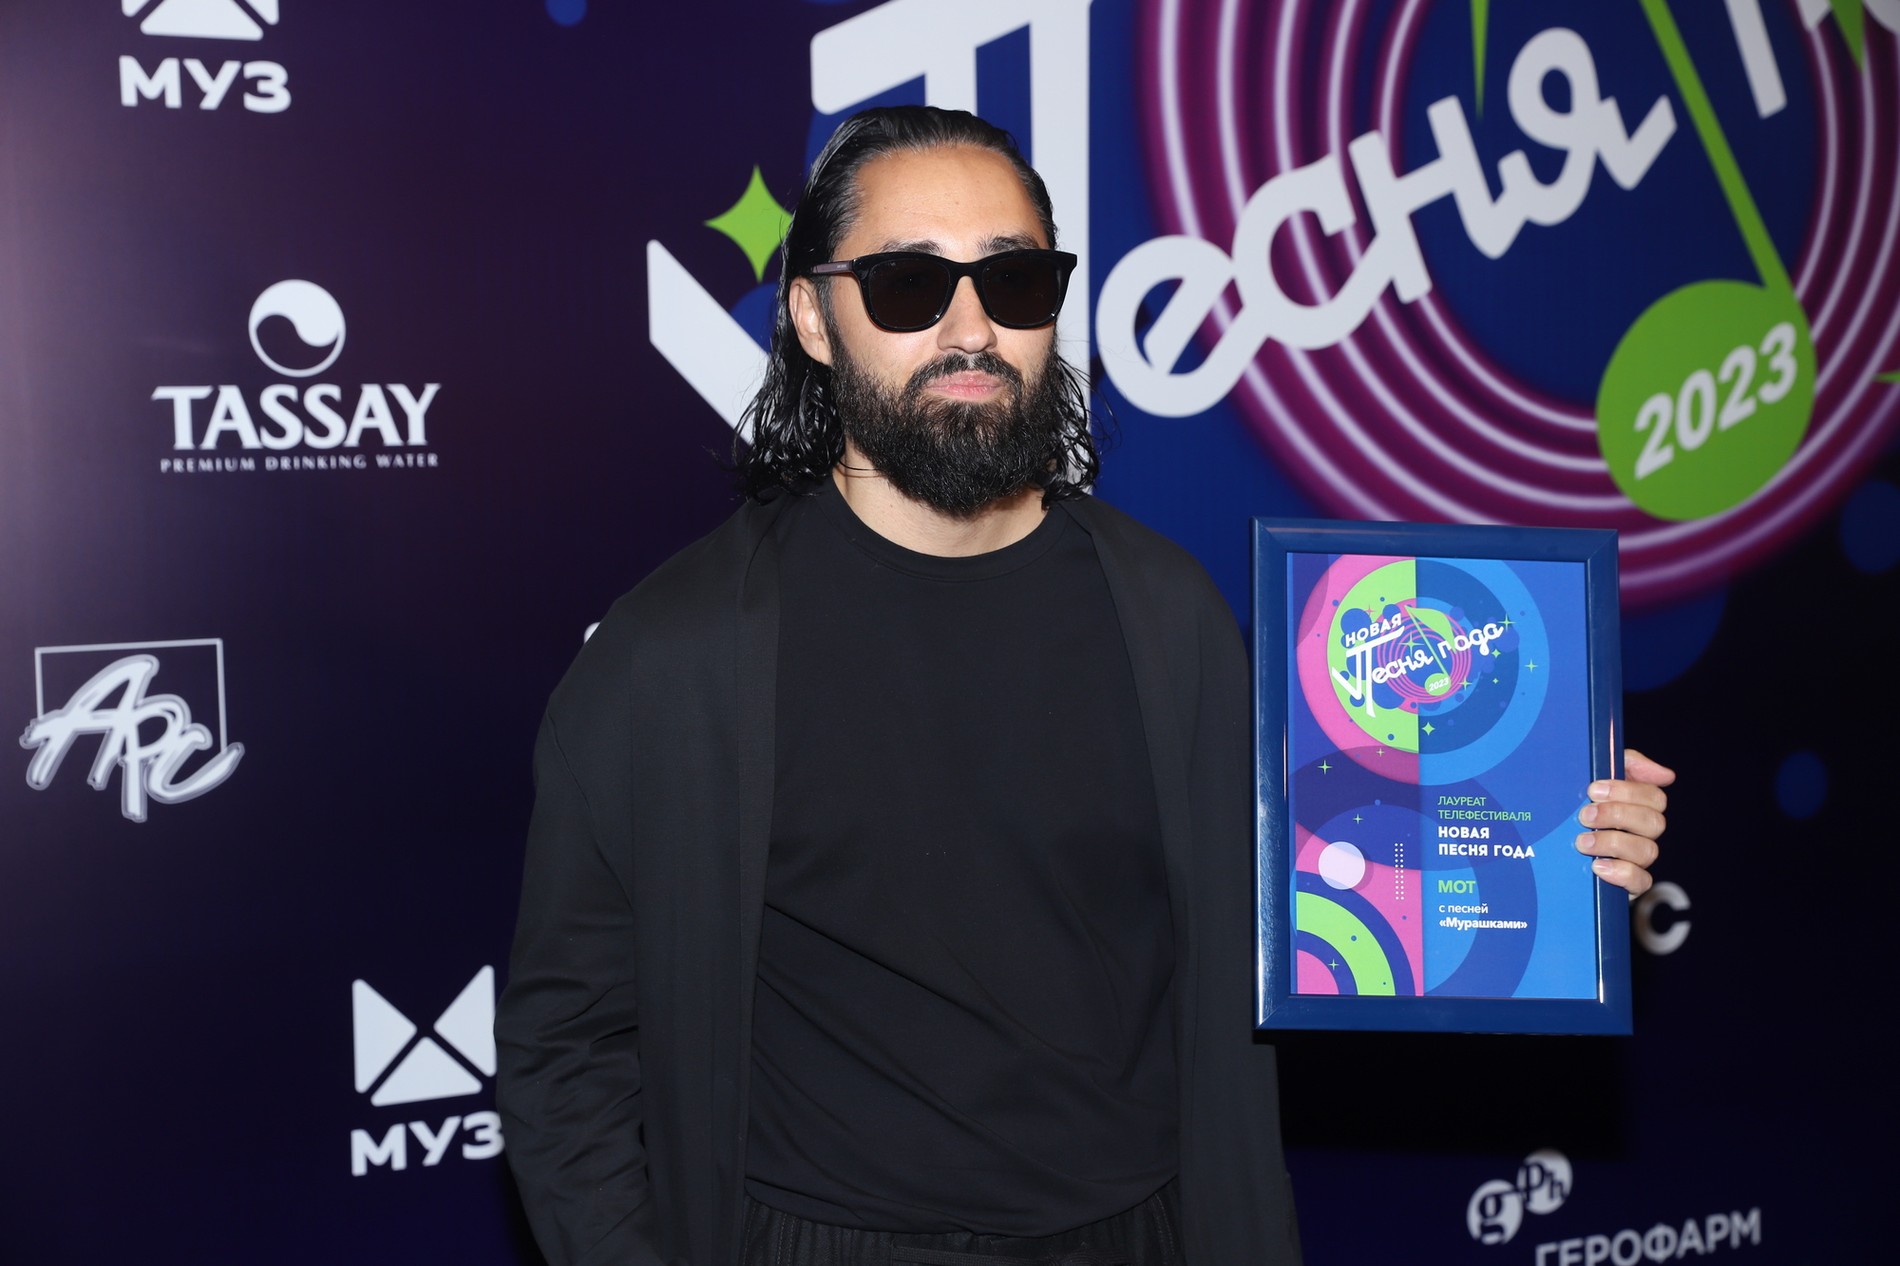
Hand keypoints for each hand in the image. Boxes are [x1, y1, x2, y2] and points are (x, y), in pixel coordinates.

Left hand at [1575, 747, 1674, 895]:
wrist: (1551, 858)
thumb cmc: (1576, 811)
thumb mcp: (1594, 779)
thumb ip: (1627, 764)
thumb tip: (1666, 775)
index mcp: (1637, 807)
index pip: (1654, 796)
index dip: (1627, 791)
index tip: (1593, 790)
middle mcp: (1642, 833)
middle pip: (1654, 822)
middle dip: (1617, 815)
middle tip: (1584, 816)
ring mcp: (1637, 860)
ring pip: (1647, 850)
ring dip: (1613, 843)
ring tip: (1582, 842)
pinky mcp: (1629, 885)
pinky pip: (1641, 881)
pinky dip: (1621, 873)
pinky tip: (1598, 867)